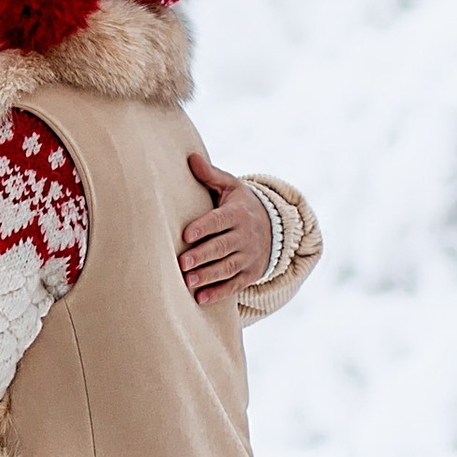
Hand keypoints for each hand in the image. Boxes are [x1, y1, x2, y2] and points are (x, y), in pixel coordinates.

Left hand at [180, 152, 269, 303]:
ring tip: (187, 282)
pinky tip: (200, 299)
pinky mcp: (250, 274)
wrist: (275, 228)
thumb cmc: (241, 204)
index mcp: (238, 213)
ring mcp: (249, 257)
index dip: (204, 227)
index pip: (219, 220)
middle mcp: (246, 236)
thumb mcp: (232, 187)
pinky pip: (234, 285)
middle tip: (181, 263)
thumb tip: (191, 157)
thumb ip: (211, 175)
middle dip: (202, 256)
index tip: (186, 235)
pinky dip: (218, 293)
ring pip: (228, 268)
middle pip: (222, 247)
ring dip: (208, 276)